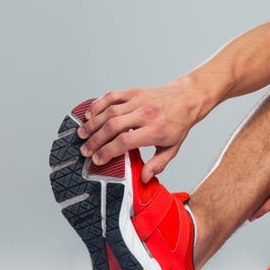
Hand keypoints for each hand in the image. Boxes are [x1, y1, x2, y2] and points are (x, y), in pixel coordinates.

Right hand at [77, 83, 201, 182]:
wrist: (188, 98)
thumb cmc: (179, 123)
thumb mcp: (173, 147)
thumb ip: (158, 164)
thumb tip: (145, 178)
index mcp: (156, 130)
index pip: (125, 142)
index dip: (107, 152)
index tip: (97, 160)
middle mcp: (146, 114)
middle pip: (113, 127)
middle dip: (95, 140)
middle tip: (85, 150)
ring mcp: (139, 101)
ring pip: (109, 111)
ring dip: (92, 124)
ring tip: (82, 135)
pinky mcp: (134, 92)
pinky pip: (112, 96)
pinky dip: (98, 104)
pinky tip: (89, 115)